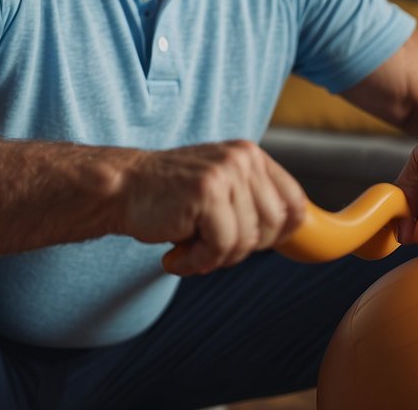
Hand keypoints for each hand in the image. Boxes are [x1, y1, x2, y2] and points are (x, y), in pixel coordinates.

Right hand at [120, 140, 305, 275]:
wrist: (122, 189)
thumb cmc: (168, 198)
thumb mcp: (221, 190)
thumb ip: (253, 203)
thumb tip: (294, 234)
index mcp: (251, 156)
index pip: (295, 204)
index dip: (279, 235)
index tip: (251, 245)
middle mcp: (243, 158)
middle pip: (273, 228)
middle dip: (241, 248)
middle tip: (207, 245)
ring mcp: (226, 172)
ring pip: (247, 241)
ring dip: (215, 257)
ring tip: (189, 247)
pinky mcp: (207, 192)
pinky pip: (221, 247)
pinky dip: (198, 261)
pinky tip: (177, 255)